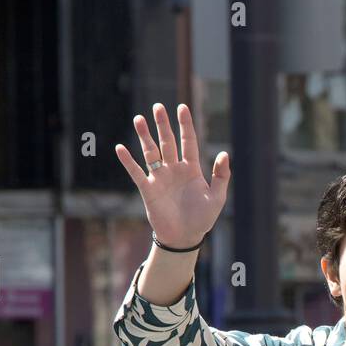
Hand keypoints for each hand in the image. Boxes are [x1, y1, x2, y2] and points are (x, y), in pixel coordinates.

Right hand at [115, 103, 229, 248]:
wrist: (184, 238)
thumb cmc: (202, 219)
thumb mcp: (216, 197)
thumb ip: (221, 176)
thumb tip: (224, 153)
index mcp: (191, 169)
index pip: (188, 141)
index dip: (185, 125)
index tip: (182, 107)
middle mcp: (174, 170)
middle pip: (167, 142)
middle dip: (162, 125)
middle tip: (158, 107)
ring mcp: (160, 178)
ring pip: (151, 152)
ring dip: (144, 136)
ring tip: (139, 119)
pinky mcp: (148, 190)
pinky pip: (137, 172)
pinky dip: (128, 161)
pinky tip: (121, 148)